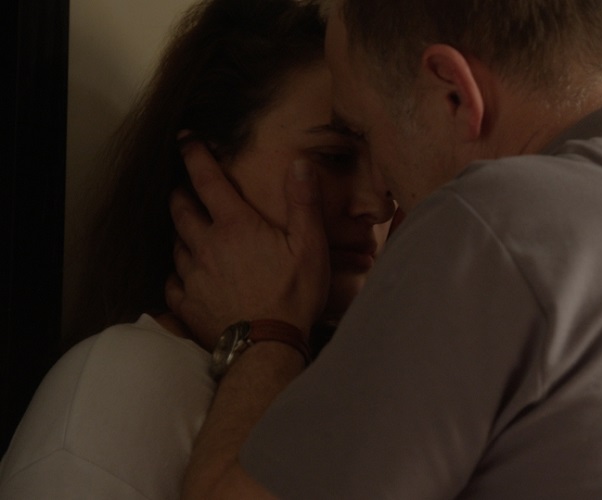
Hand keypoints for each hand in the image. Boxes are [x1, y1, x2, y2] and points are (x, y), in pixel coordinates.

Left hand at [166, 140, 329, 350]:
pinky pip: (172, 280)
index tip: (185, 140)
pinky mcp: (186, 303)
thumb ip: (303, 202)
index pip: (207, 180)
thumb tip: (299, 163)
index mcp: (235, 226)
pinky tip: (185, 273)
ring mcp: (192, 276)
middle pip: (181, 209)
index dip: (194, 156)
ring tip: (188, 229)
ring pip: (176, 243)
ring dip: (180, 231)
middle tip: (184, 187)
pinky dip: (177, 271)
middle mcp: (206, 245)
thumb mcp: (310, 246)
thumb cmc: (293, 296)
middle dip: (180, 193)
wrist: (268, 347)